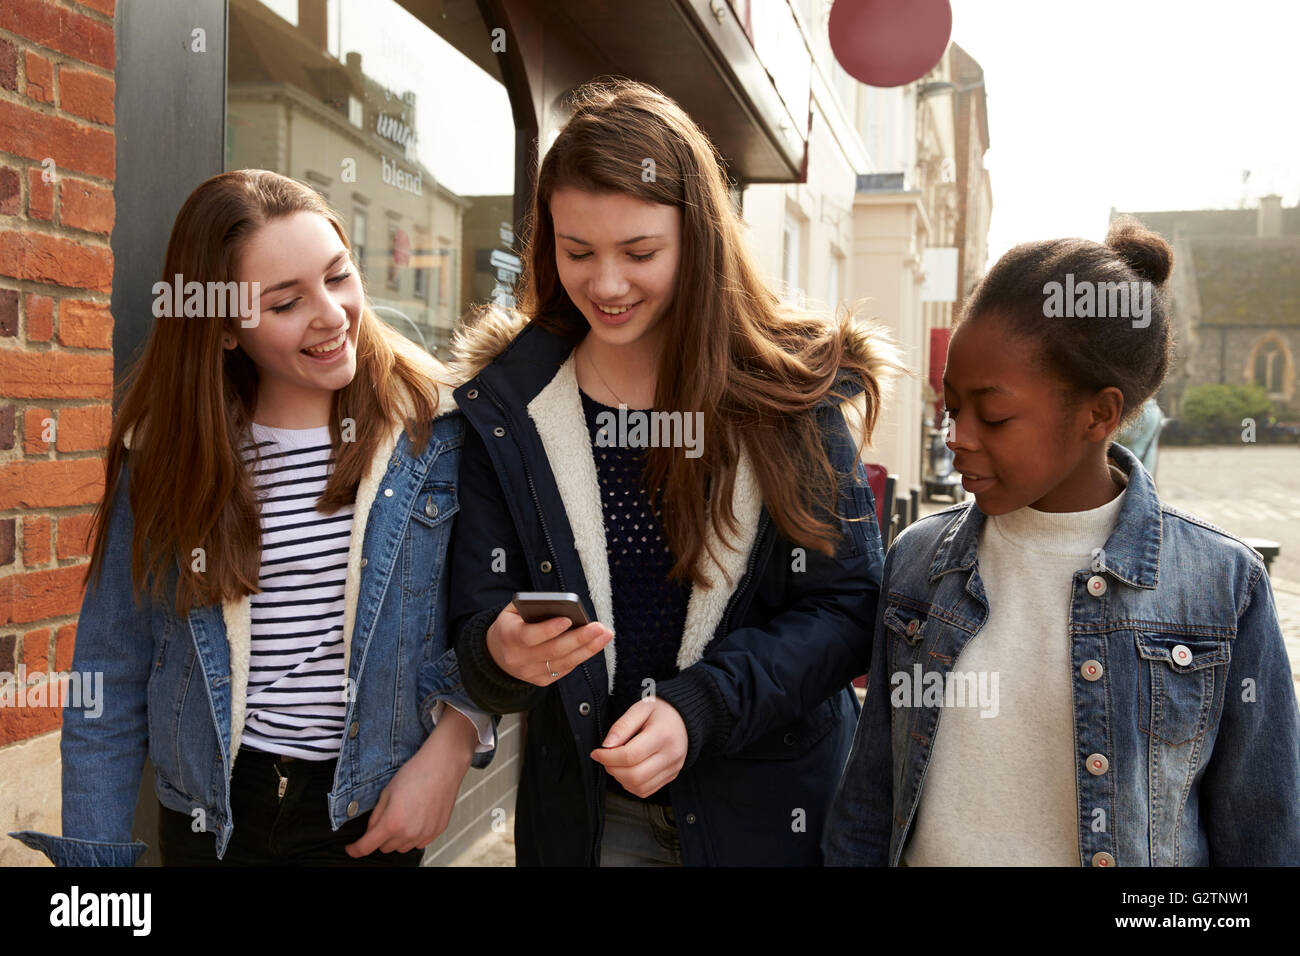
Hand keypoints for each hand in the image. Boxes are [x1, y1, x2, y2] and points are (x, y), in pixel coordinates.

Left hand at [345, 708, 475, 856]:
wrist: (443, 766)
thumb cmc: (416, 773)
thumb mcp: (387, 792)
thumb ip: (376, 816)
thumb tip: (371, 831)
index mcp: (392, 822)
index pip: (367, 846)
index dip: (355, 849)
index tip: (352, 849)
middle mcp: (409, 833)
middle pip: (385, 848)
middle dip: (380, 837)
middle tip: (386, 817)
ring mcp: (425, 834)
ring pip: (402, 847)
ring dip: (397, 838)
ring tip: (404, 815)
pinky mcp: (437, 831)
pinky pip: (419, 843)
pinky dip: (413, 836)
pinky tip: (416, 818)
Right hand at [486, 602, 611, 685]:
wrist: (497, 653)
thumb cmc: (512, 624)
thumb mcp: (514, 611)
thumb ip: (533, 607)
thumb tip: (563, 606)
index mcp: (508, 636)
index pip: (529, 636)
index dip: (549, 629)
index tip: (568, 619)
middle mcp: (519, 658)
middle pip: (553, 651)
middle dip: (579, 638)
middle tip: (599, 628)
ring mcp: (530, 673)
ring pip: (564, 663)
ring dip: (588, 649)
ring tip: (605, 635)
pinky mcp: (541, 681)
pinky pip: (565, 669)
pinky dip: (581, 656)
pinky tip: (595, 645)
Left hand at [590, 697, 687, 797]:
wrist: (684, 718)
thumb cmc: (661, 711)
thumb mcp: (640, 708)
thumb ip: (622, 726)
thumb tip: (606, 745)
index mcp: (663, 735)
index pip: (630, 756)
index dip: (608, 757)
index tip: (597, 752)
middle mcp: (671, 755)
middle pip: (635, 775)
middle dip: (612, 769)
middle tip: (605, 758)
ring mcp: (673, 768)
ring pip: (639, 787)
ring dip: (620, 779)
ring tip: (615, 763)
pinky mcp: (671, 776)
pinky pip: (646, 791)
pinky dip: (631, 785)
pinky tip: (627, 771)